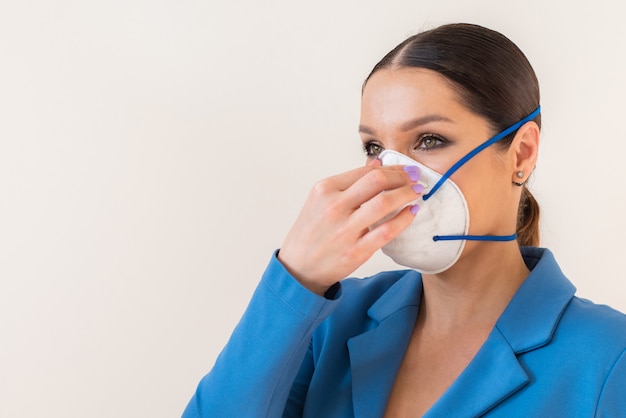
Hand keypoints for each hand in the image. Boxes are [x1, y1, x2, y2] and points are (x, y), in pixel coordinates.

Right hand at [277, 160, 423, 294]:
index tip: (405, 169)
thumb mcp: (320, 200)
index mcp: (325, 189)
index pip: (366, 171)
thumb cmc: (311, 232)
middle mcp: (334, 206)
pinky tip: (412, 212)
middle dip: (403, 176)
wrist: (298, 267)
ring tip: (418, 192)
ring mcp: (345, 229)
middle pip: (377, 181)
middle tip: (416, 177)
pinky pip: (386, 231)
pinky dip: (404, 219)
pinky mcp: (356, 251)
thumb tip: (376, 164)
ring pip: (384, 203)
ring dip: (407, 194)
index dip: (391, 168)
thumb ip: (349, 182)